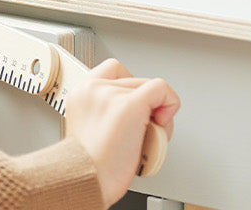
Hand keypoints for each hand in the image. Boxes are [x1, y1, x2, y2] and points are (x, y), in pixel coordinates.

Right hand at [61, 59, 179, 204]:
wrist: (86, 180)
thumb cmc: (90, 167)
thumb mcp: (91, 129)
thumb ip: (106, 113)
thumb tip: (134, 115)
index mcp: (80, 94)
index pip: (111, 70)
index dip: (127, 88)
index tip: (130, 110)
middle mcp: (94, 89)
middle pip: (134, 80)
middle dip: (144, 104)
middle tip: (140, 130)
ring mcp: (112, 94)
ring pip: (149, 86)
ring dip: (156, 111)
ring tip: (147, 135)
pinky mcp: (130, 104)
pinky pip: (161, 90)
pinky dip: (170, 103)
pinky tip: (161, 124)